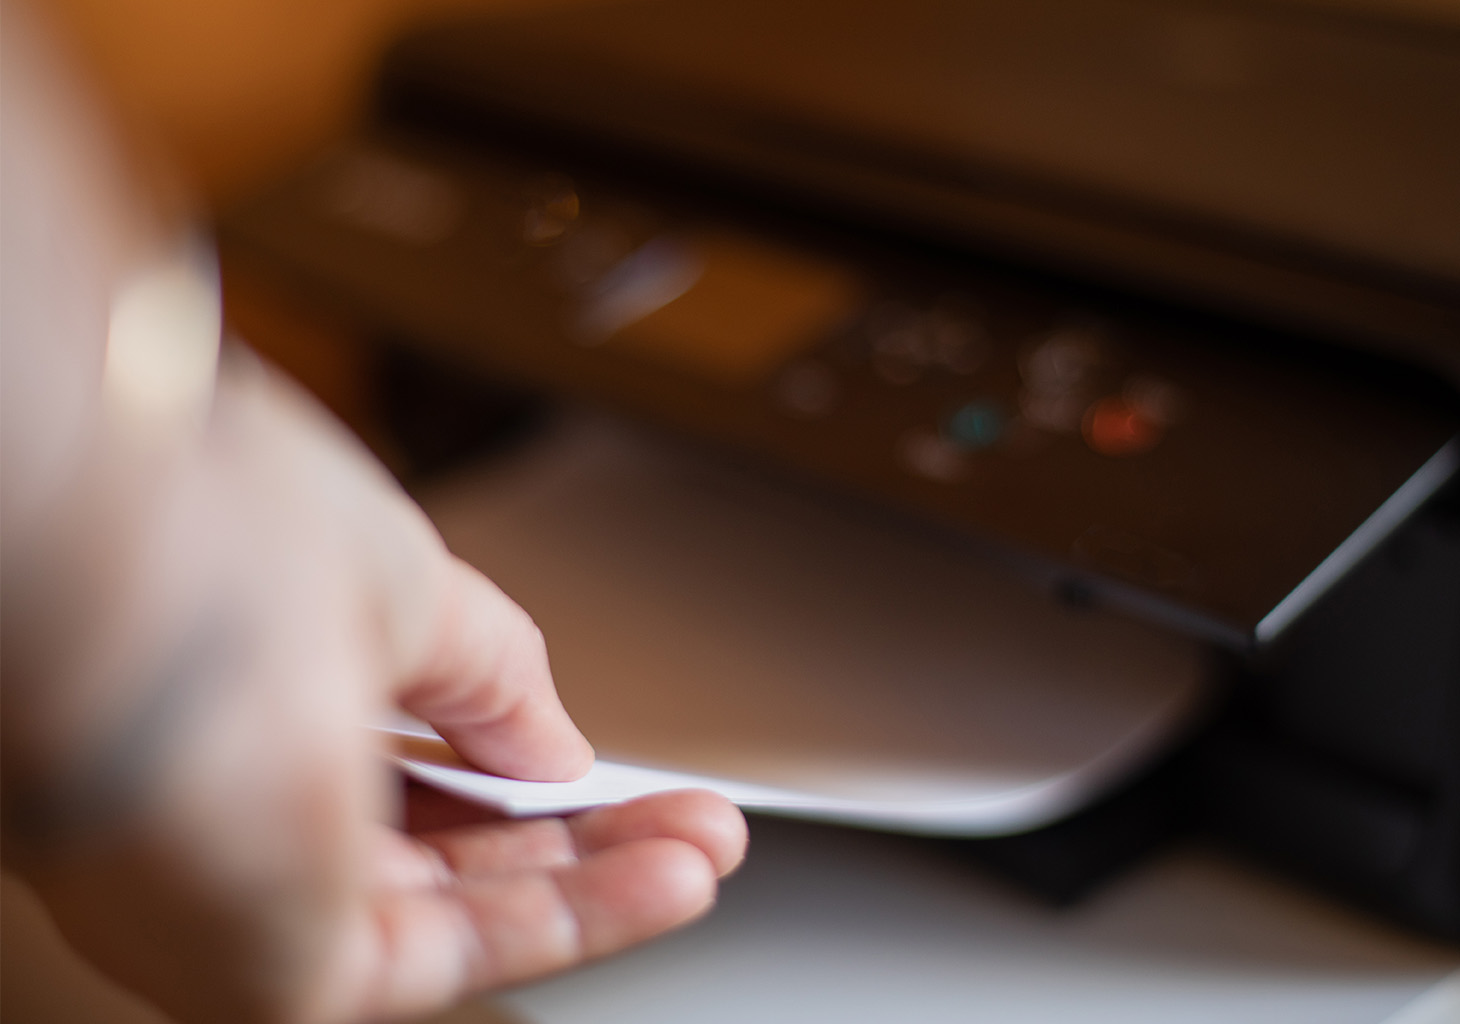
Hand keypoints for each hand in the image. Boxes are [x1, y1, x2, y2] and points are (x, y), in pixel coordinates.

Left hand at [8, 355, 746, 1023]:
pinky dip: (575, 918)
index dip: (518, 763)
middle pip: (437, 850)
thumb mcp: (406, 591)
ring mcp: (240, 891)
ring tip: (700, 852)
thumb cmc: (211, 533)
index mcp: (236, 702)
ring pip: (452, 915)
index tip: (609, 760)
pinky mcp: (264, 969)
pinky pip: (454, 956)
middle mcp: (225, 807)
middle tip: (684, 821)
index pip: (399, 764)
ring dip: (596, 884)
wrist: (128, 569)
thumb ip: (489, 680)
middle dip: (580, 837)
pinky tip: (662, 878)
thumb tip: (555, 748)